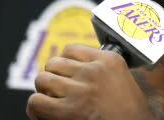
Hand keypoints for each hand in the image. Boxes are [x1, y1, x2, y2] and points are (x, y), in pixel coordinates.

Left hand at [27, 44, 153, 119]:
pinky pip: (36, 101)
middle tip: (59, 91)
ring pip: (42, 79)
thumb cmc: (127, 109)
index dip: (65, 63)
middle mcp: (94, 71)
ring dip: (44, 91)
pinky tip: (46, 114)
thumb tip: (65, 65)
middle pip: (53, 63)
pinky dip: (36, 109)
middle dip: (53, 77)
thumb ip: (98, 67)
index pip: (71, 50)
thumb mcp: (120, 77)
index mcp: (109, 60)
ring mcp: (81, 90)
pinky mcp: (68, 111)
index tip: (67, 75)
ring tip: (52, 102)